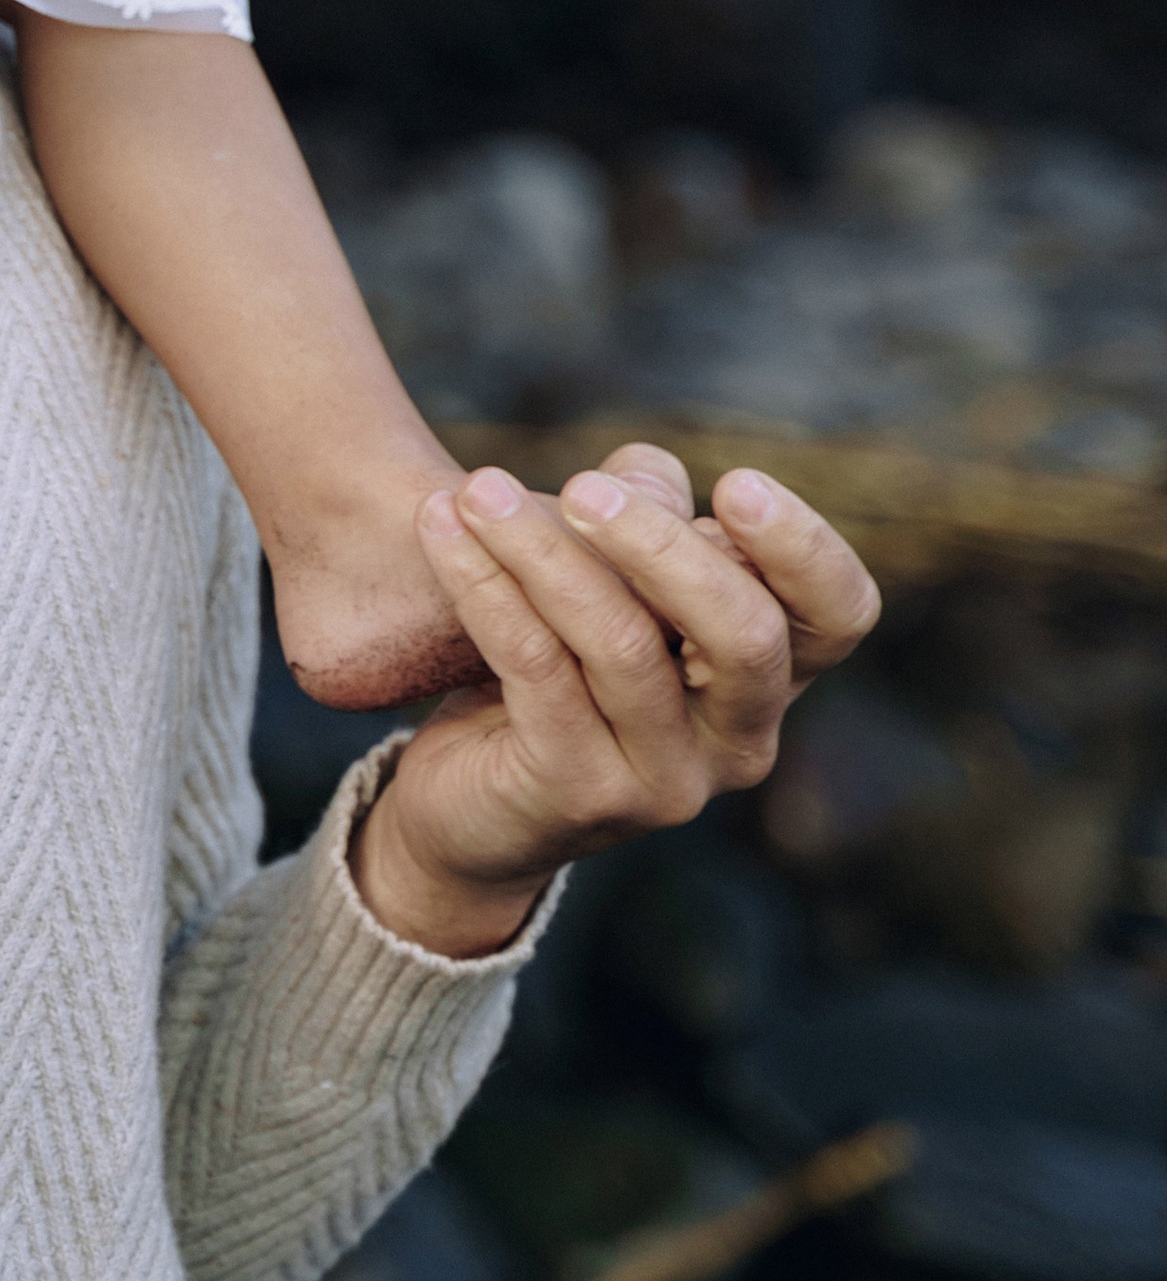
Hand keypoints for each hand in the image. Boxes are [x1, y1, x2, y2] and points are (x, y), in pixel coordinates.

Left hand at [349, 448, 878, 959]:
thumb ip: (642, 513)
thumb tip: (640, 474)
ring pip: (623, 645)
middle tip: (580, 486)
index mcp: (769, 675)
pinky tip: (442, 527)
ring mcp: (664, 780)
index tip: (734, 483)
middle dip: (664, 547)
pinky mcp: (578, 794)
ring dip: (543, 550)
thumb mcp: (613, 580)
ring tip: (479, 491)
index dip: (805, 549)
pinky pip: (537, 670)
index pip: (838, 616)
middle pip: (745, 636)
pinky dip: (486, 586)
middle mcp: (737, 739)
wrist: (474, 806)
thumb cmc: (563, 665)